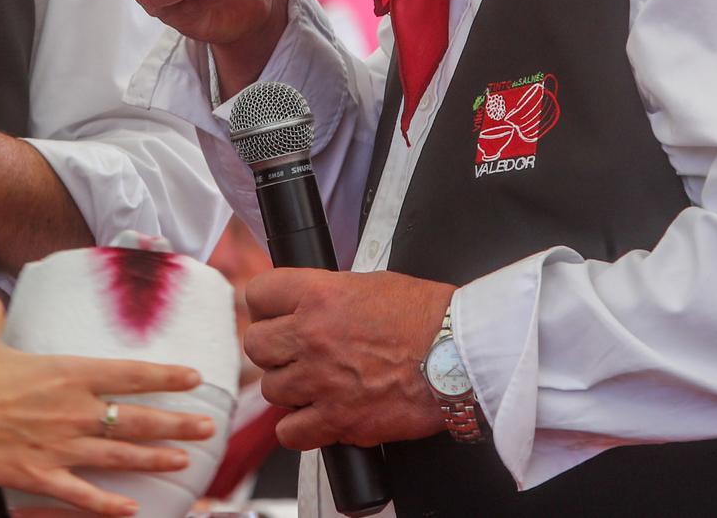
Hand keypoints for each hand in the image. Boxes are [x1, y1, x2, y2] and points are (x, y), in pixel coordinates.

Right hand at [0, 296, 215, 516]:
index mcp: (65, 372)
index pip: (129, 372)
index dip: (165, 374)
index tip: (194, 377)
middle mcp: (72, 409)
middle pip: (137, 417)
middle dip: (176, 423)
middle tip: (207, 426)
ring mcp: (59, 445)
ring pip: (120, 453)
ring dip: (155, 458)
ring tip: (184, 461)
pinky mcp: (39, 475)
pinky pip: (82, 494)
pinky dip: (108, 505)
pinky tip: (132, 509)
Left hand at [242, 268, 453, 450]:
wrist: (460, 353)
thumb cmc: (429, 317)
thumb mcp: (372, 283)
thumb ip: (330, 294)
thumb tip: (309, 304)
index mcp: (320, 295)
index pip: (259, 293)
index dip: (266, 306)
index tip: (274, 315)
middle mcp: (313, 336)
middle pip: (256, 344)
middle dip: (274, 349)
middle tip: (294, 352)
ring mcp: (322, 380)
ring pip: (271, 389)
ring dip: (290, 388)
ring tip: (316, 383)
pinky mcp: (338, 420)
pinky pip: (290, 433)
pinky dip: (299, 429)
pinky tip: (317, 416)